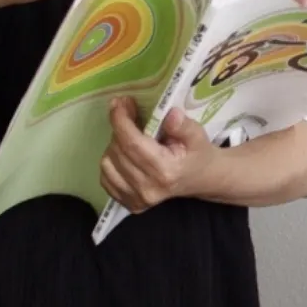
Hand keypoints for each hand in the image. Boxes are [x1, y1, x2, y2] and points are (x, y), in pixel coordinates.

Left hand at [100, 96, 218, 214]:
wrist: (201, 179)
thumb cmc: (198, 154)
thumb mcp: (198, 135)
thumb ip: (183, 126)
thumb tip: (169, 113)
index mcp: (165, 170)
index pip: (132, 144)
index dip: (120, 121)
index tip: (119, 102)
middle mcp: (147, 188)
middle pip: (118, 151)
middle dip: (118, 127)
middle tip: (127, 111)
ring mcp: (136, 199)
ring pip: (107, 163)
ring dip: (114, 144)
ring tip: (130, 135)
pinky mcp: (129, 204)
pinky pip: (106, 177)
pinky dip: (111, 161)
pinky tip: (125, 154)